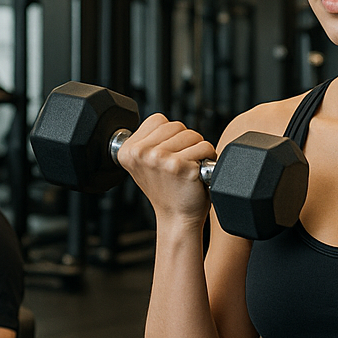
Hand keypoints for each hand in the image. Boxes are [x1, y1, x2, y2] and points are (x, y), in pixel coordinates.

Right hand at [117, 112, 215, 226]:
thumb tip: (162, 122)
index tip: (167, 154)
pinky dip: (208, 158)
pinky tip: (196, 173)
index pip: (158, 120)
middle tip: (180, 163)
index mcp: (129, 150)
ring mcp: (160, 159)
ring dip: (197, 150)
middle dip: (186, 142)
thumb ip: (148, 140)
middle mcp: (142, 154)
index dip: (169, 136)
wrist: (177, 217)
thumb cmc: (166, 191)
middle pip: (177, 125)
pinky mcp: (181, 166)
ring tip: (188, 167)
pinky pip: (205, 147)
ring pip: (193, 135)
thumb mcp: (145, 163)